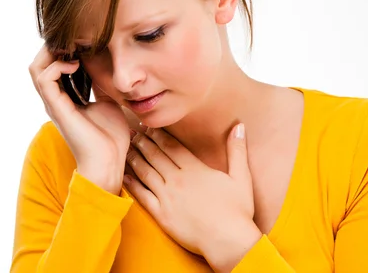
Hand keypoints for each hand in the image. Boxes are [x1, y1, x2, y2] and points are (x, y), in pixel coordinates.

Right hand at [29, 43, 130, 194]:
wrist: (109, 160)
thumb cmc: (110, 136)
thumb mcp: (107, 101)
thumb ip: (100, 84)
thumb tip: (105, 66)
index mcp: (65, 97)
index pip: (51, 66)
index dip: (61, 49)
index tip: (80, 39)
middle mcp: (55, 99)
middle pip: (38, 64)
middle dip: (53, 47)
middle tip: (73, 40)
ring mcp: (53, 103)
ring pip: (36, 68)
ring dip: (52, 54)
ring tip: (72, 50)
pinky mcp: (57, 108)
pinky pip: (45, 79)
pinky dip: (57, 66)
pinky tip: (74, 64)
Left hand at [123, 123, 262, 271]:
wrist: (228, 241)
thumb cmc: (237, 210)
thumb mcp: (241, 177)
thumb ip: (237, 150)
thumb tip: (239, 126)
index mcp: (194, 169)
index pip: (171, 146)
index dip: (158, 135)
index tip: (149, 127)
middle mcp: (177, 180)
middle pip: (155, 156)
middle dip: (143, 142)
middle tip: (133, 133)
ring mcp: (167, 197)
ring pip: (146, 172)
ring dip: (135, 158)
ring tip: (127, 148)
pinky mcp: (161, 214)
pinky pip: (142, 196)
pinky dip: (132, 185)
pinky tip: (125, 176)